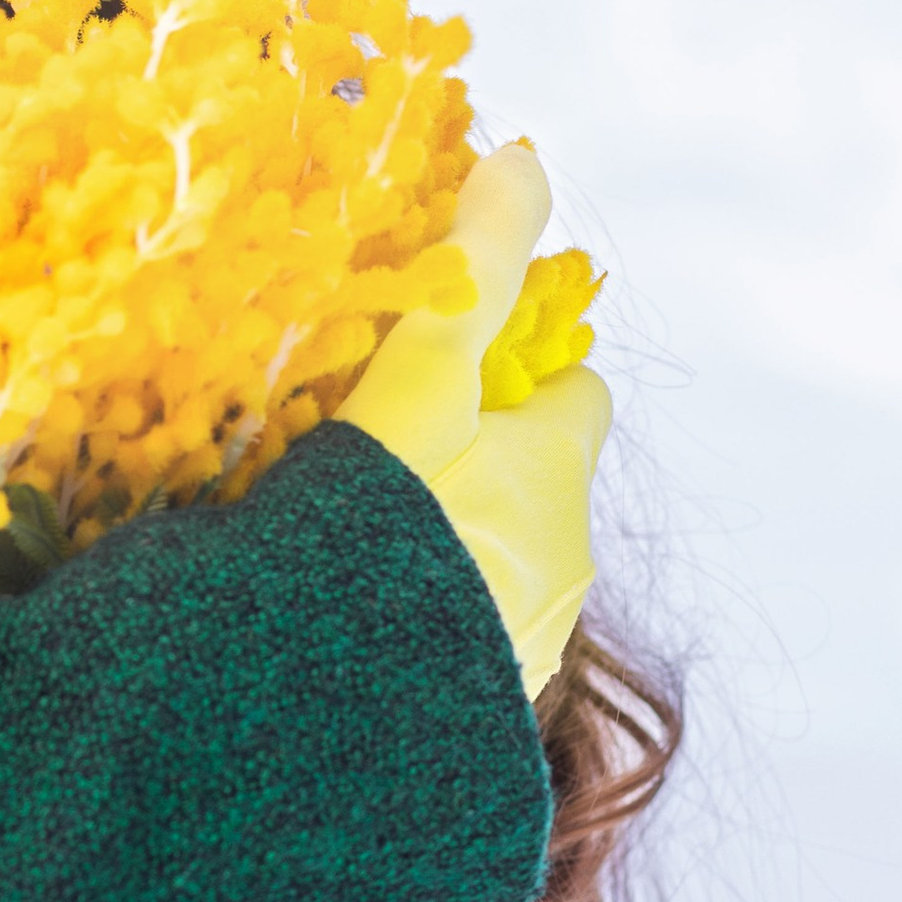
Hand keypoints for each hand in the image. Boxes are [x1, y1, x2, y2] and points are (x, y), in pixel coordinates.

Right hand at [340, 147, 611, 699]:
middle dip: (466, 463)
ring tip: (333, 547)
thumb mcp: (416, 385)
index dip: (512, 372)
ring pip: (491, 562)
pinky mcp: (472, 720)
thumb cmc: (371, 545)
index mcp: (553, 473)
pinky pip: (453, 643)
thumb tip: (525, 159)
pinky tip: (335, 625)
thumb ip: (464, 278)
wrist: (326, 743)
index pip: (576, 391)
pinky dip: (410, 625)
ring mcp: (522, 649)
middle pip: (530, 479)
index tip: (430, 373)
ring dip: (434, 547)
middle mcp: (561, 562)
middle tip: (359, 457)